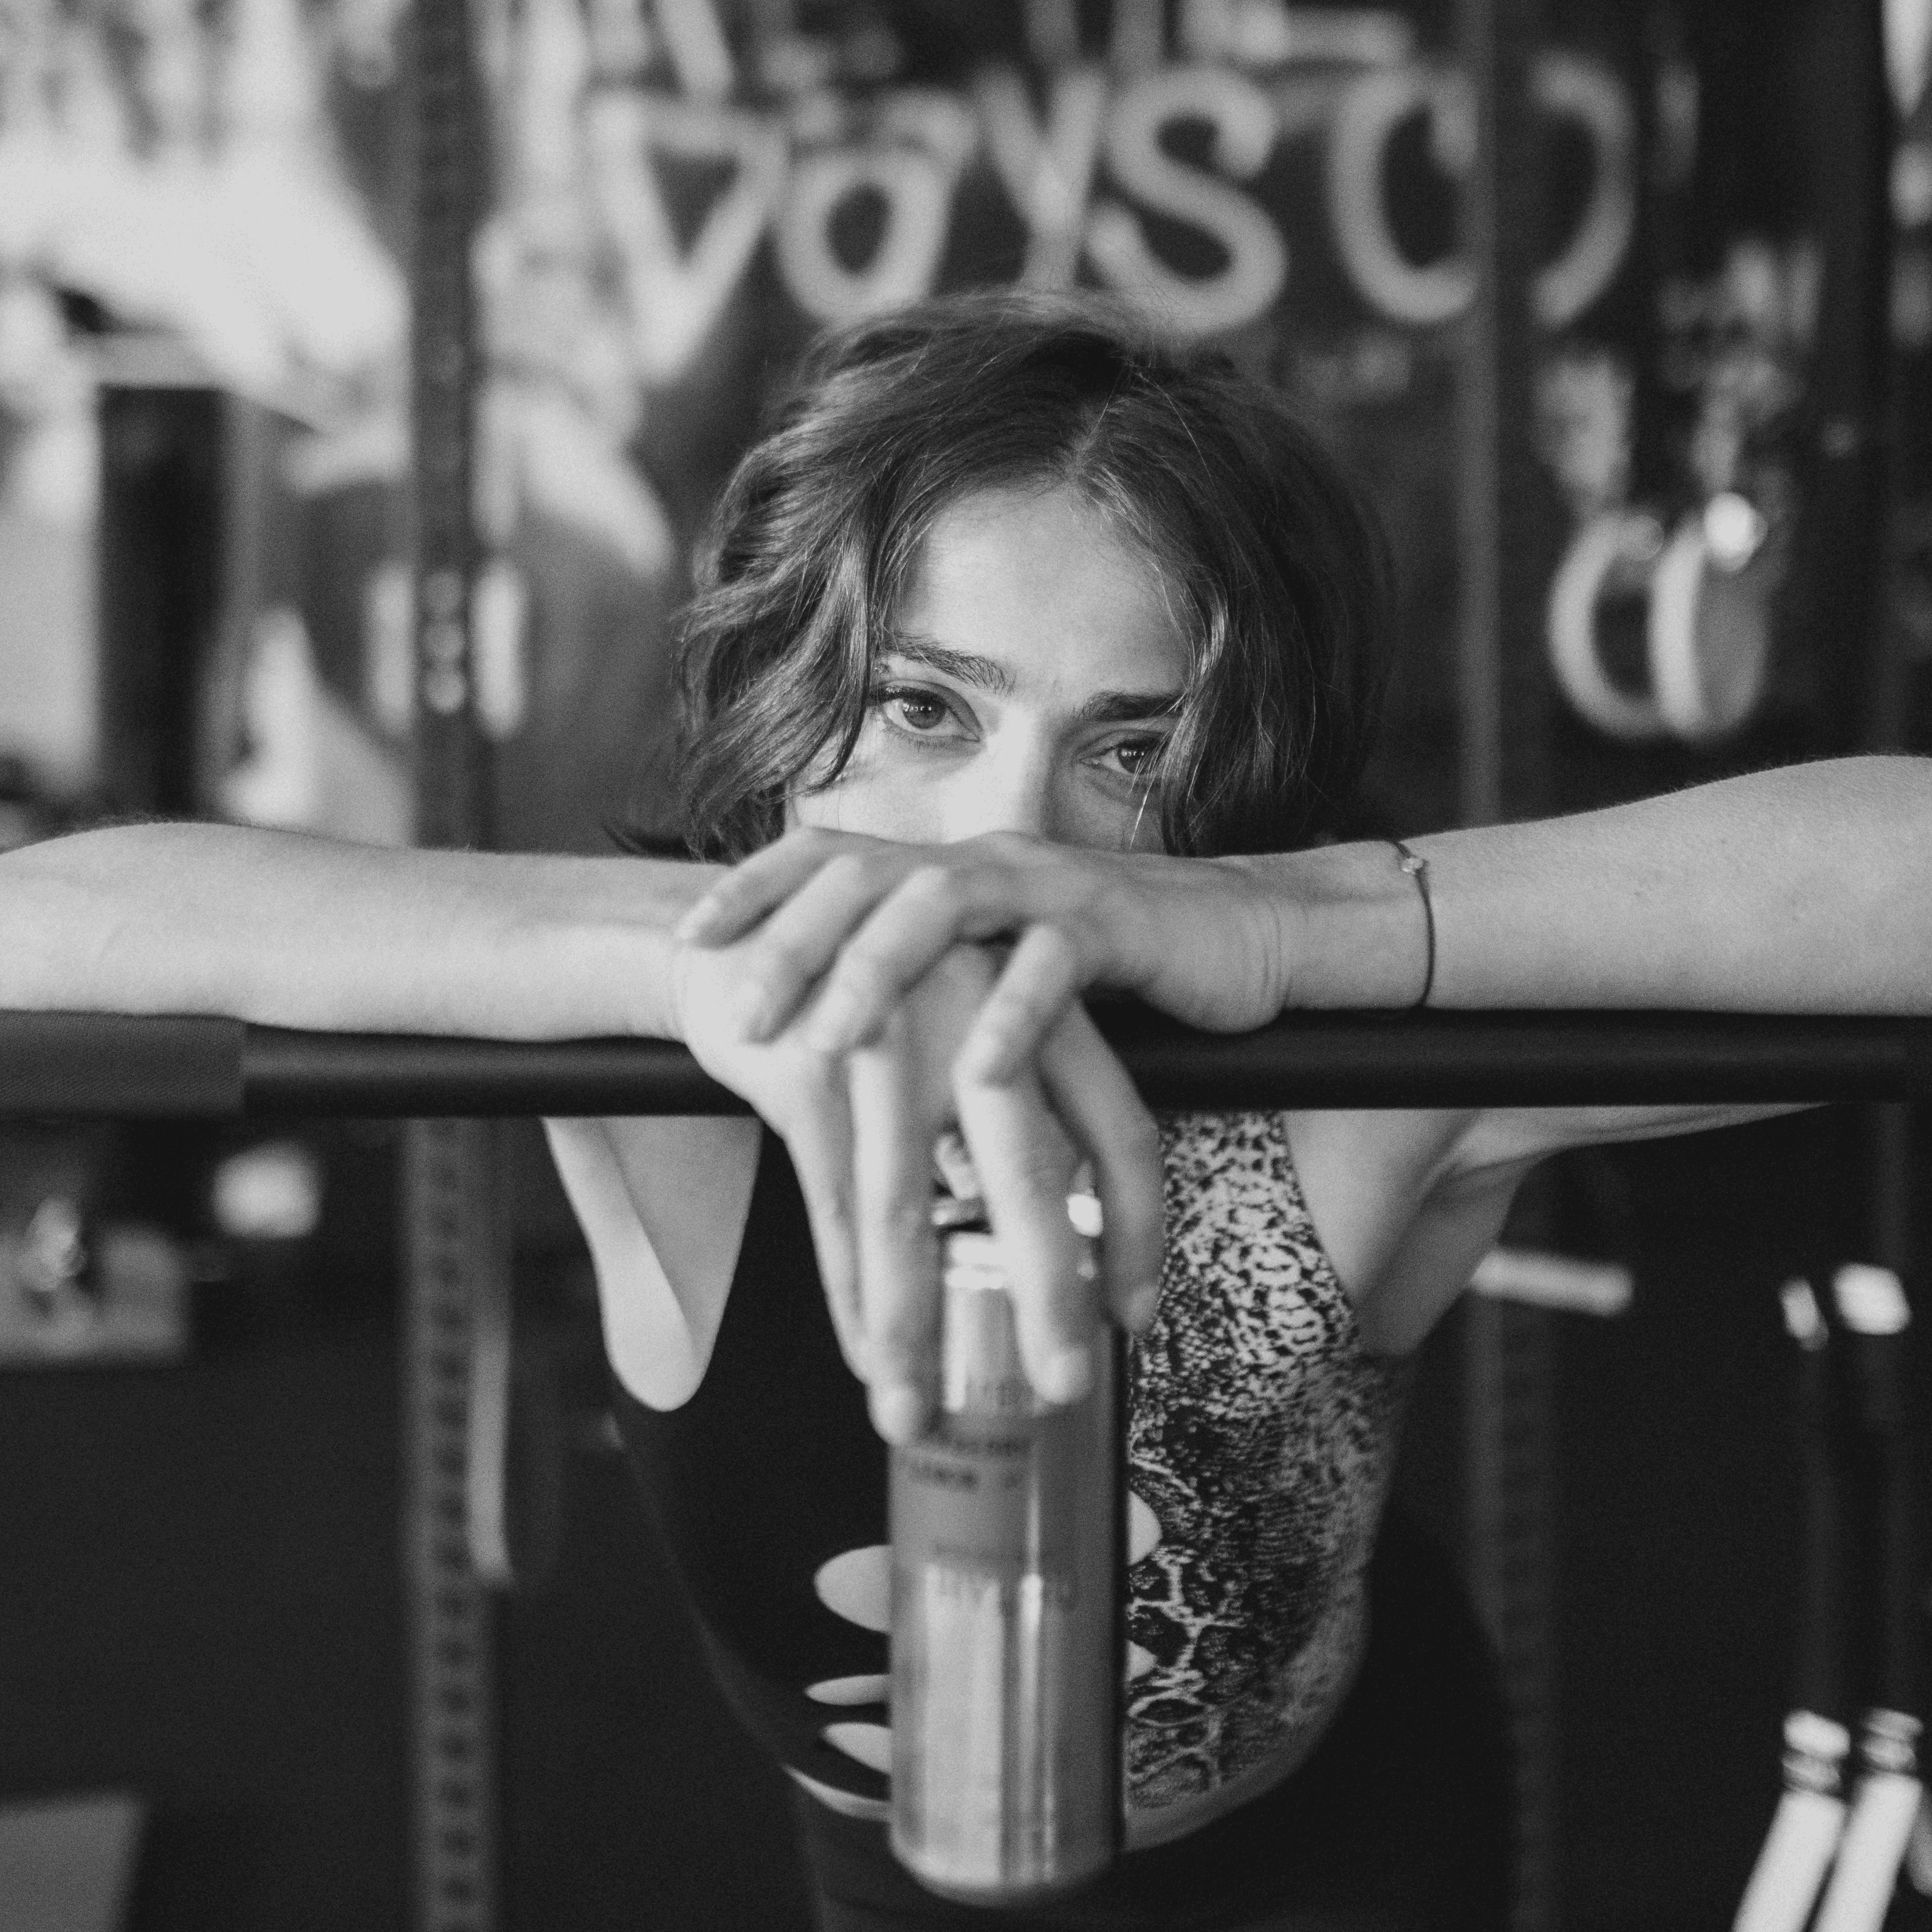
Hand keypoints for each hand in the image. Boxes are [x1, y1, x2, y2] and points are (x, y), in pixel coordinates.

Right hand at [672, 933, 1161, 1440]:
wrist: (744, 938)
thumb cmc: (870, 1009)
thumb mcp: (962, 1045)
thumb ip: (1012, 1128)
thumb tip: (1051, 1255)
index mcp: (1037, 1013)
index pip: (1121, 1126)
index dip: (1139, 1228)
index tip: (1134, 1317)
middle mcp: (975, 1021)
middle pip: (1029, 1174)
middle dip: (1048, 1294)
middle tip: (1064, 1385)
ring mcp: (888, 1044)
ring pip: (908, 1213)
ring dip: (915, 1329)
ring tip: (917, 1418)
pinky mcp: (808, 1072)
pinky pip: (834, 1207)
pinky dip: (849, 1294)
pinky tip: (868, 1360)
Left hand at [673, 828, 1296, 1069]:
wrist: (1244, 935)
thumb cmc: (1115, 969)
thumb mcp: (998, 968)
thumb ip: (930, 984)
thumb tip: (837, 1037)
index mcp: (949, 869)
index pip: (829, 859)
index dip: (752, 890)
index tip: (687, 943)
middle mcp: (986, 861)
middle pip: (863, 880)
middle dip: (789, 943)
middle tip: (735, 1012)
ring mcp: (1049, 887)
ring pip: (941, 908)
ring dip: (875, 975)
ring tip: (827, 1041)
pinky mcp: (1117, 925)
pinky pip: (1055, 965)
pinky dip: (1012, 1017)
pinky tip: (978, 1072)